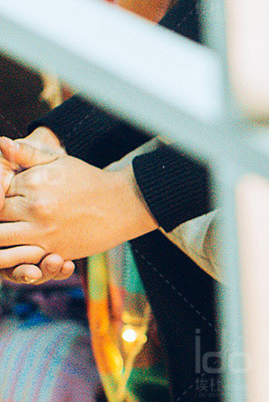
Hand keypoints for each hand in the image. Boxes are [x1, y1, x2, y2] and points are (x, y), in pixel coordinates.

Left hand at [0, 129, 73, 283]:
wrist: (122, 204)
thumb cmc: (88, 180)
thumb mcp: (58, 161)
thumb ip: (27, 154)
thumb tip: (2, 143)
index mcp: (32, 182)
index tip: (4, 200)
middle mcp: (34, 207)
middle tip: (4, 219)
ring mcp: (43, 231)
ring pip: (1, 239)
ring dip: (0, 239)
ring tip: (4, 236)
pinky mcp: (52, 249)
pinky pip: (22, 258)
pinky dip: (12, 257)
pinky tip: (12, 252)